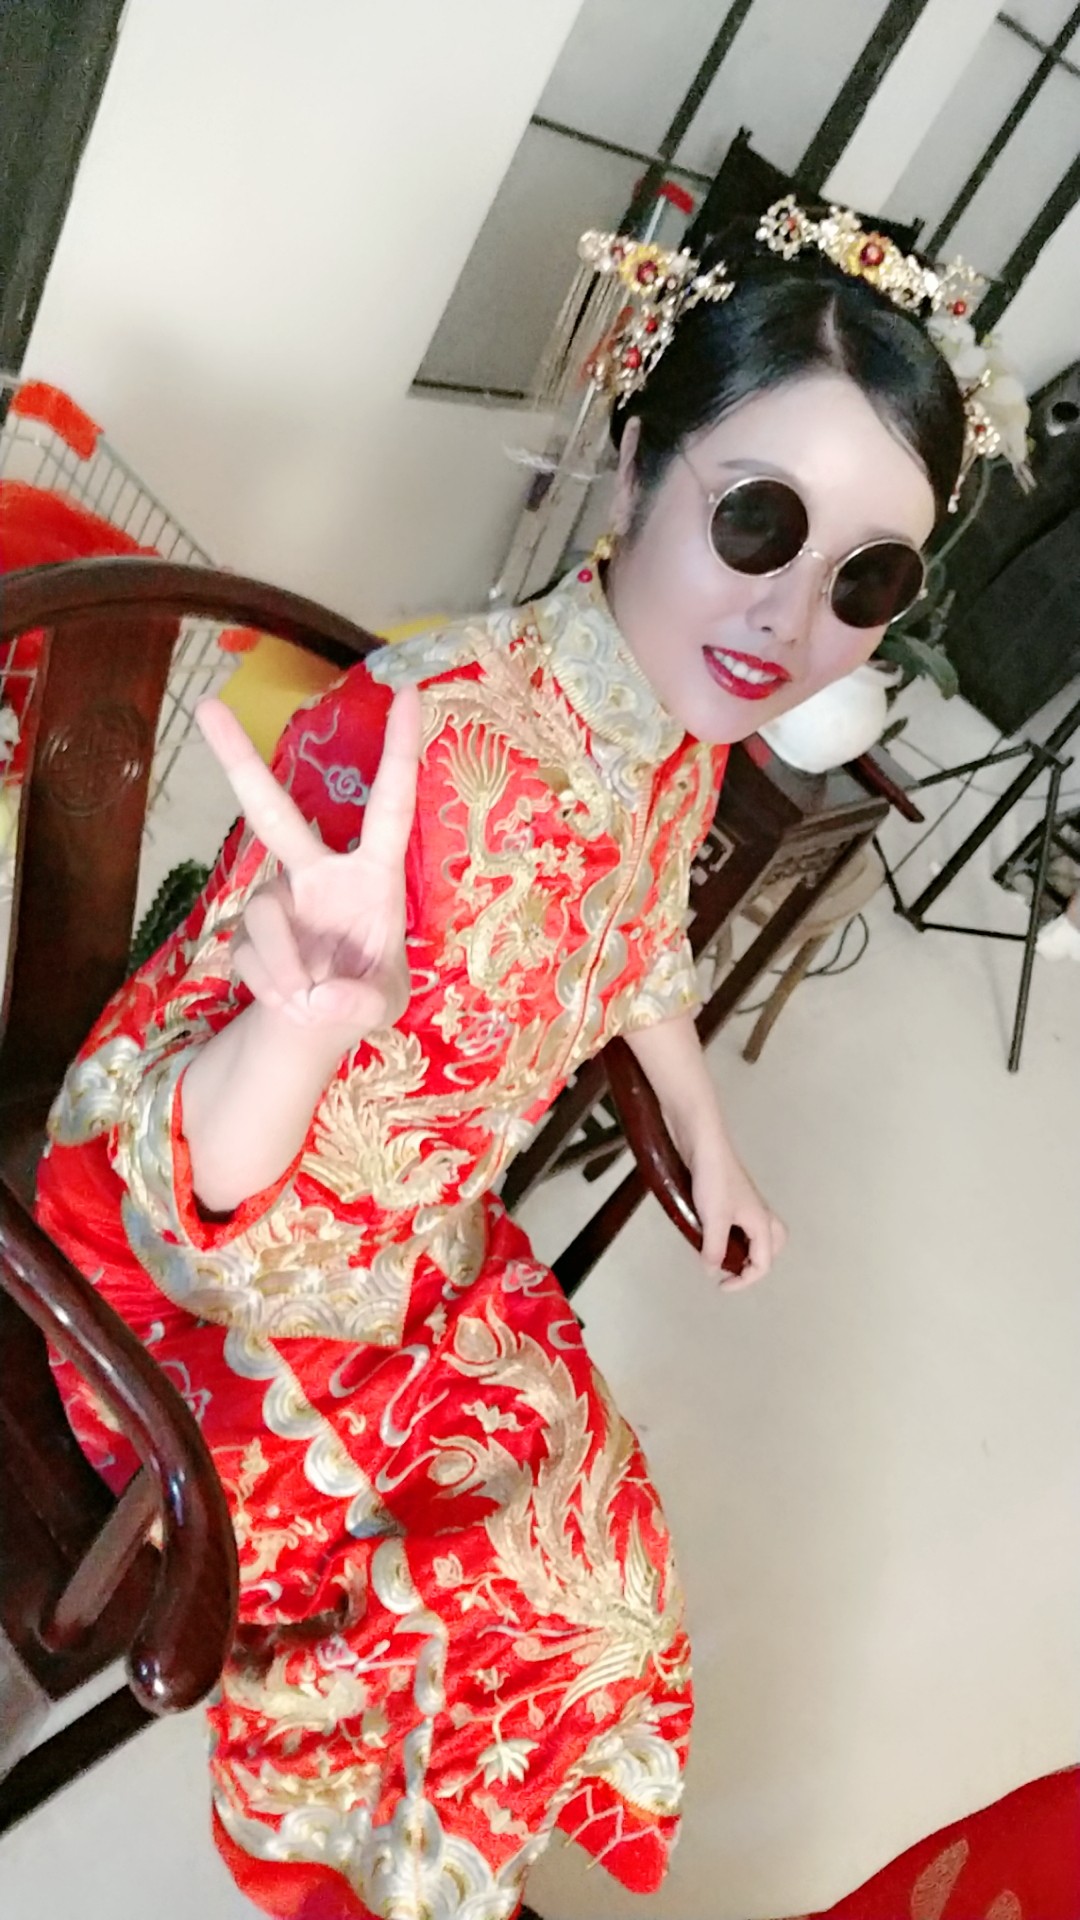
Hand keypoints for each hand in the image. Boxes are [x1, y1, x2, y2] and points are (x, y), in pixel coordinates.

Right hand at [196, 688, 420, 1043]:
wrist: (316, 1030)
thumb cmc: (364, 994)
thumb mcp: (383, 1005)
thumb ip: (362, 1002)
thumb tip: (317, 994)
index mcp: (372, 874)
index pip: (390, 803)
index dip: (400, 750)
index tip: (409, 689)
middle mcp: (319, 873)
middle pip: (273, 811)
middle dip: (239, 759)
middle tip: (207, 706)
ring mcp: (277, 899)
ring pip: (264, 914)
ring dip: (285, 965)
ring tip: (309, 1001)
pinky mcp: (245, 932)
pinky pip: (251, 955)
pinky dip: (273, 987)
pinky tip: (291, 1003)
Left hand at [672, 1112, 786, 1288]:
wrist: (704, 1144)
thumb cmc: (713, 1179)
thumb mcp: (713, 1220)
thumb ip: (714, 1249)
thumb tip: (712, 1270)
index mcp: (761, 1223)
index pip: (763, 1264)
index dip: (743, 1281)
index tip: (720, 1284)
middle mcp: (760, 1214)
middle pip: (774, 1247)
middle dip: (757, 1263)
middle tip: (734, 1269)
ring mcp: (748, 1204)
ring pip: (761, 1233)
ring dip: (747, 1248)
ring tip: (724, 1254)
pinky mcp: (733, 1196)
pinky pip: (744, 1223)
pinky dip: (735, 1234)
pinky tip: (712, 1232)